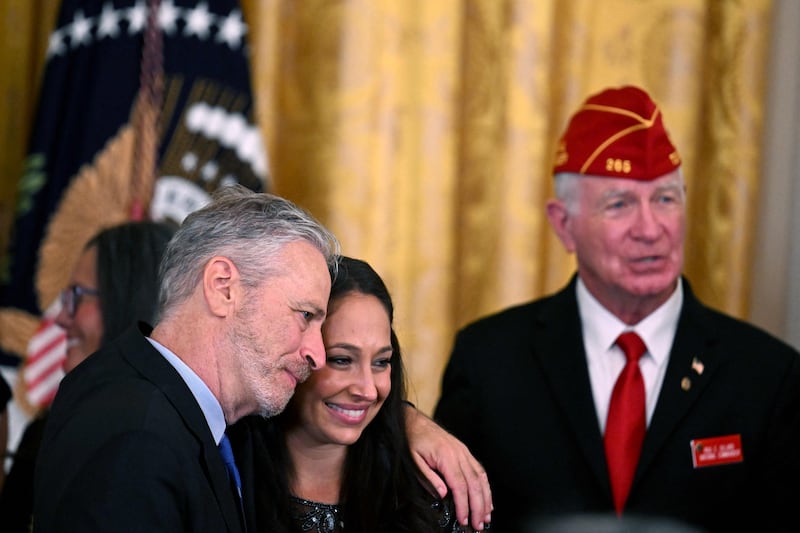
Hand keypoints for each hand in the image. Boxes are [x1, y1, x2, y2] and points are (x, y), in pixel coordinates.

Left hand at [405, 404, 491, 529]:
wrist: (413, 421)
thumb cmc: (412, 440)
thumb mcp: (413, 460)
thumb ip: (428, 477)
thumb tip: (443, 494)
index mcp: (446, 456)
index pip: (460, 485)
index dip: (464, 505)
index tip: (464, 520)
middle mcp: (459, 453)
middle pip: (474, 483)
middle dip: (478, 506)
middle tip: (479, 524)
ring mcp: (464, 451)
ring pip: (480, 477)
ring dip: (486, 498)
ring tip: (486, 516)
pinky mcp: (464, 451)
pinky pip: (479, 470)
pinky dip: (485, 486)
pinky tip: (487, 498)